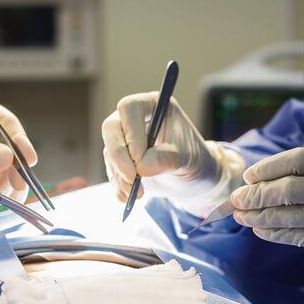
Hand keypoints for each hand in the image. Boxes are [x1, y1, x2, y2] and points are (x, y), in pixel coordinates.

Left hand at [0, 93, 37, 204]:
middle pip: (12, 147)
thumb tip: (10, 158)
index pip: (7, 124)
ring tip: (5, 199)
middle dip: (17, 168)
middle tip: (18, 187)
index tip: (29, 161)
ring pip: (8, 167)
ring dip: (10, 184)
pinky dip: (0, 192)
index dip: (20, 142)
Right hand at [101, 92, 244, 212]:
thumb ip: (166, 158)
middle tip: (132, 179)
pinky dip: (118, 186)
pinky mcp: (119, 160)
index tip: (139, 157)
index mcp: (152, 106)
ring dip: (121, 176)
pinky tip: (130, 197)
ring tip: (138, 194)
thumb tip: (141, 167)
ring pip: (109, 152)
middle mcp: (133, 119)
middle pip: (111, 129)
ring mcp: (124, 140)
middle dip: (119, 157)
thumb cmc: (194, 159)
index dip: (130, 132)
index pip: (129, 109)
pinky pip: (111, 171)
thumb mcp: (187, 158)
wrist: (192, 178)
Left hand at [230, 147, 303, 278]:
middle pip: (287, 187)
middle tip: (237, 200)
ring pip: (286, 214)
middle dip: (255, 195)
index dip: (269, 167)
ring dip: (258, 216)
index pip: (298, 158)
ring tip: (240, 217)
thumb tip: (261, 183)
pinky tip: (260, 231)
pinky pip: (295, 235)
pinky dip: (273, 233)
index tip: (249, 177)